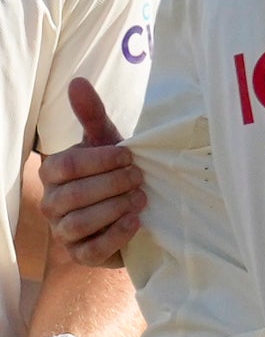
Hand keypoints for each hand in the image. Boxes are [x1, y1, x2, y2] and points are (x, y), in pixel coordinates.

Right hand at [39, 78, 143, 266]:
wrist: (133, 209)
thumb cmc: (115, 171)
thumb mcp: (107, 142)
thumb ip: (92, 115)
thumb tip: (77, 82)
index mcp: (53, 173)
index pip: (66, 166)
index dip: (100, 160)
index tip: (129, 155)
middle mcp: (52, 203)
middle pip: (73, 195)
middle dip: (111, 183)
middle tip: (140, 176)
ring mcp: (64, 232)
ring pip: (79, 222)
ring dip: (114, 208)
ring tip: (140, 198)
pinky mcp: (82, 255)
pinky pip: (91, 249)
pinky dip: (115, 235)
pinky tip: (136, 221)